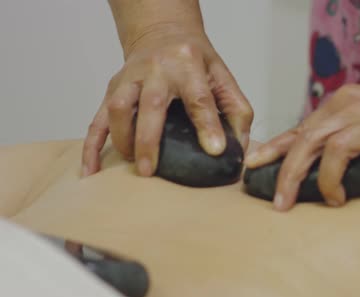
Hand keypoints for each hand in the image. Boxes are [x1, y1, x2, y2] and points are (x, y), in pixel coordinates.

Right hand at [82, 25, 252, 176]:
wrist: (163, 32)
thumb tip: (237, 151)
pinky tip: (90, 170)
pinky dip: (91, 146)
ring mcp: (130, 79)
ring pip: (119, 108)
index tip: (214, 150)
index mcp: (188, 65)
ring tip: (134, 165)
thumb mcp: (223, 77)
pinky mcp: (112, 90)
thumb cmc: (196, 61)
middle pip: (151, 105)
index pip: (199, 98)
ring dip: (122, 140)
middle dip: (149, 140)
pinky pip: (97, 119)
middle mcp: (156, 70)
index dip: (208, 125)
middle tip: (150, 171)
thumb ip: (237, 111)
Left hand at [245, 80, 359, 210]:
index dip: (273, 148)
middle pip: (307, 141)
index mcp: (342, 104)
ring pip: (334, 152)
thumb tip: (314, 163)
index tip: (252, 165)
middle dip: (288, 175)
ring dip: (328, 183)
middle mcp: (353, 108)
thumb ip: (342, 133)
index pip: (300, 128)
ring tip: (336, 200)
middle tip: (281, 204)